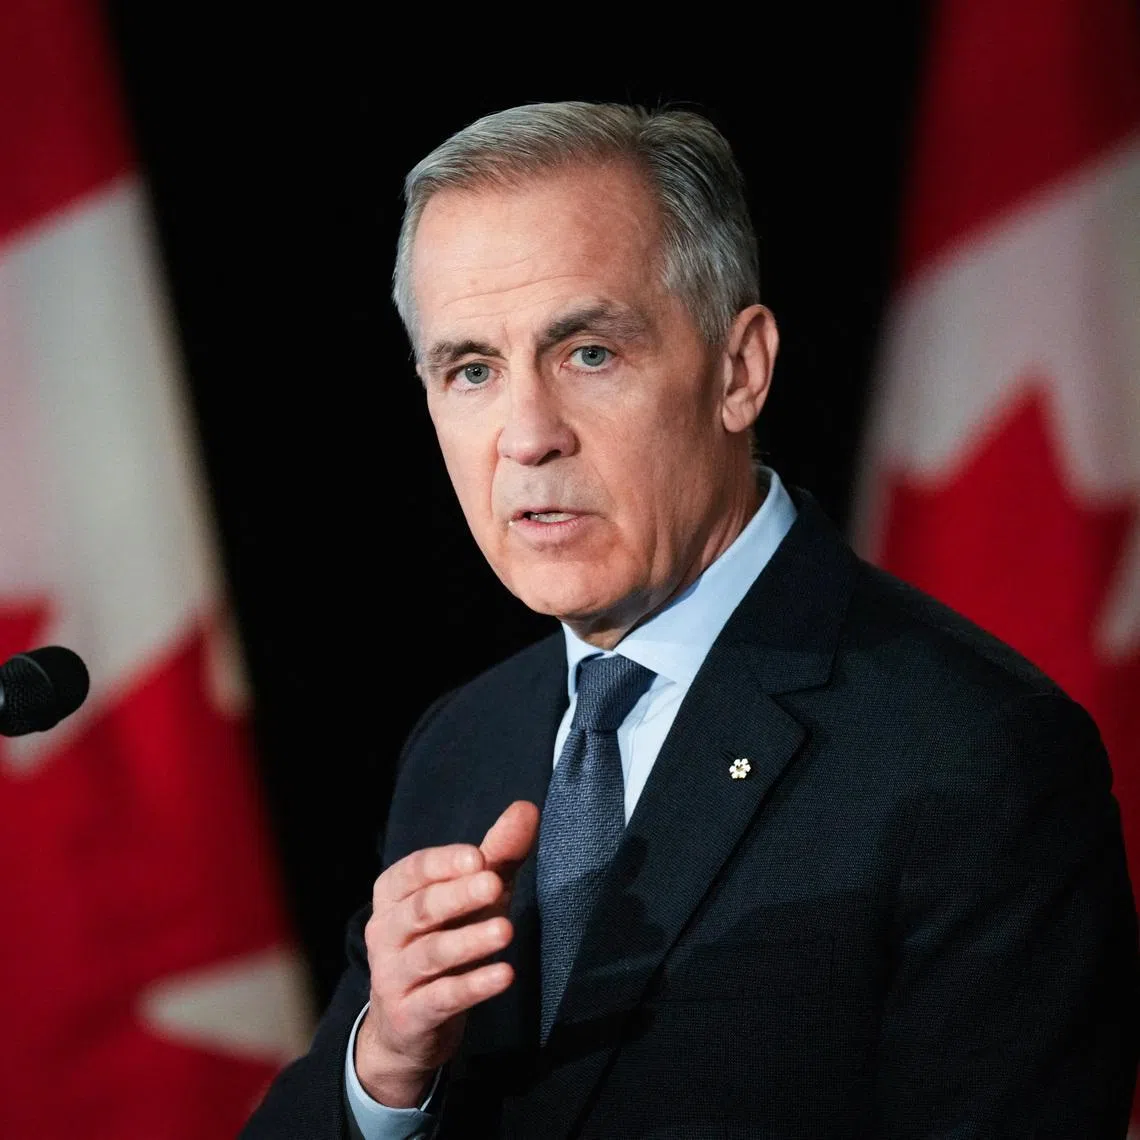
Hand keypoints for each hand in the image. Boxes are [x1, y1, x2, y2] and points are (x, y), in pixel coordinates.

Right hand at [354, 800, 539, 1106]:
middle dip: (458, 896)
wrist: (408, 1025)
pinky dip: (473, 986)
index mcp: (394, 894)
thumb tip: (528, 808)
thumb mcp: (471, 895)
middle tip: (494, 885)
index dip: (444, 863)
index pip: (413, 871)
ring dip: (469, 941)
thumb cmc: (444, 938)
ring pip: (431, 953)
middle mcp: (386, 931)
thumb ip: (498, 854)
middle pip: (421, 909)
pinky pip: (441, 998)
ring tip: (506, 931)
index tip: (480, 857)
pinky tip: (504, 975)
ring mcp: (393, 975)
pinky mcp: (408, 1015)